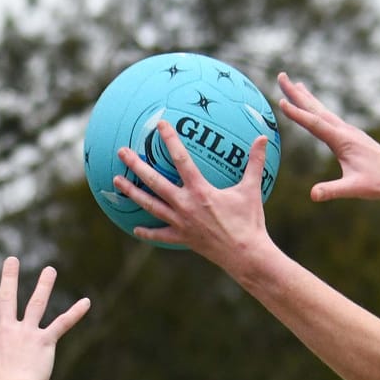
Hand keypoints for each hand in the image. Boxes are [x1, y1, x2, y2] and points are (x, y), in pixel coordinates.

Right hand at [0, 257, 88, 379]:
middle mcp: (6, 330)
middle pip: (6, 297)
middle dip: (9, 277)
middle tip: (12, 260)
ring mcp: (27, 333)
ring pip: (36, 303)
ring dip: (44, 285)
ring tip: (50, 270)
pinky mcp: (45, 341)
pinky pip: (62, 323)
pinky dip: (75, 313)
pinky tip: (87, 302)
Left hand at [112, 120, 273, 266]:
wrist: (245, 255)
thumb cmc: (249, 221)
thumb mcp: (252, 188)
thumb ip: (255, 162)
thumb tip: (263, 138)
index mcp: (200, 190)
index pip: (181, 159)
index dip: (170, 140)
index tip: (159, 125)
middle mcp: (185, 205)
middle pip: (154, 182)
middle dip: (136, 165)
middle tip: (122, 152)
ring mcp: (180, 223)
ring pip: (150, 205)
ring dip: (132, 193)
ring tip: (117, 181)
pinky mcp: (182, 239)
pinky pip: (160, 235)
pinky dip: (148, 232)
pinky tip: (136, 228)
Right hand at [276, 72, 379, 203]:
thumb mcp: (354, 189)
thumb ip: (332, 190)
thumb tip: (313, 195)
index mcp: (343, 140)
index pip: (315, 123)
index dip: (296, 113)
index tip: (280, 100)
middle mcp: (345, 131)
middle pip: (316, 109)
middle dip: (297, 93)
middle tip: (281, 76)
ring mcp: (349, 132)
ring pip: (323, 111)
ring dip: (307, 98)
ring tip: (295, 85)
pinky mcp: (352, 137)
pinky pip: (330, 119)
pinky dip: (318, 110)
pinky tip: (316, 110)